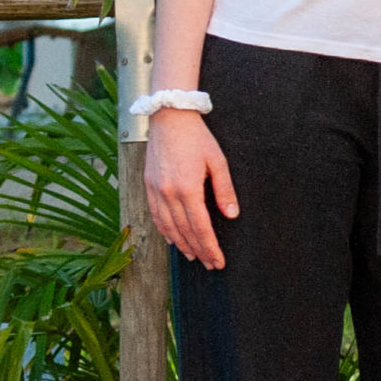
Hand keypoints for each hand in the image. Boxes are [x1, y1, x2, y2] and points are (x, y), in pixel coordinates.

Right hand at [145, 108, 237, 268]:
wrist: (169, 117)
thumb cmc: (197, 137)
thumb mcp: (218, 161)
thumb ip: (224, 190)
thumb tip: (232, 215)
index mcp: (187, 189)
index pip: (200, 227)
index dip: (210, 247)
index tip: (218, 260)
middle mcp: (168, 193)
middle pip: (184, 231)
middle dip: (199, 250)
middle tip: (210, 263)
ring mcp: (155, 190)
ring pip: (168, 226)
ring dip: (181, 244)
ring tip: (193, 255)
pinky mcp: (148, 185)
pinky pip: (155, 215)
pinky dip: (164, 230)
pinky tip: (172, 238)